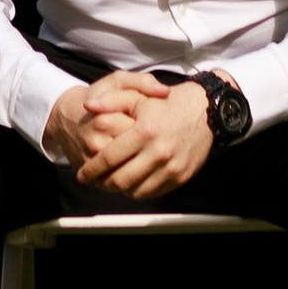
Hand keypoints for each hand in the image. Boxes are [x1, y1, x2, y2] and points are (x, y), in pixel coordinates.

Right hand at [42, 69, 166, 176]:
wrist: (66, 117)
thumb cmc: (98, 96)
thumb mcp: (118, 81)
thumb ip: (142, 82)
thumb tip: (165, 91)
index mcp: (105, 120)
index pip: (141, 133)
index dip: (154, 129)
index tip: (157, 123)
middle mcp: (97, 144)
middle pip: (136, 155)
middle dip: (150, 149)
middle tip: (155, 140)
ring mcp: (93, 163)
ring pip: (129, 172)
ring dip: (144, 167)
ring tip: (150, 154)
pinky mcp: (91, 175)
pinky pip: (118, 182)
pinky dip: (132, 178)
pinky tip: (140, 166)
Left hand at [67, 77, 215, 200]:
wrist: (205, 111)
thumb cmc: (168, 103)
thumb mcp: (139, 95)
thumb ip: (111, 100)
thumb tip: (88, 107)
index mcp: (145, 131)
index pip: (110, 158)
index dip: (91, 169)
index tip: (81, 175)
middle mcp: (158, 152)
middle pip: (120, 180)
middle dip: (103, 183)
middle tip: (95, 180)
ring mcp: (171, 167)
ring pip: (135, 191)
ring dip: (120, 189)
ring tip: (112, 181)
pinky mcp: (180, 177)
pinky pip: (152, 193)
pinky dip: (138, 191)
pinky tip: (132, 182)